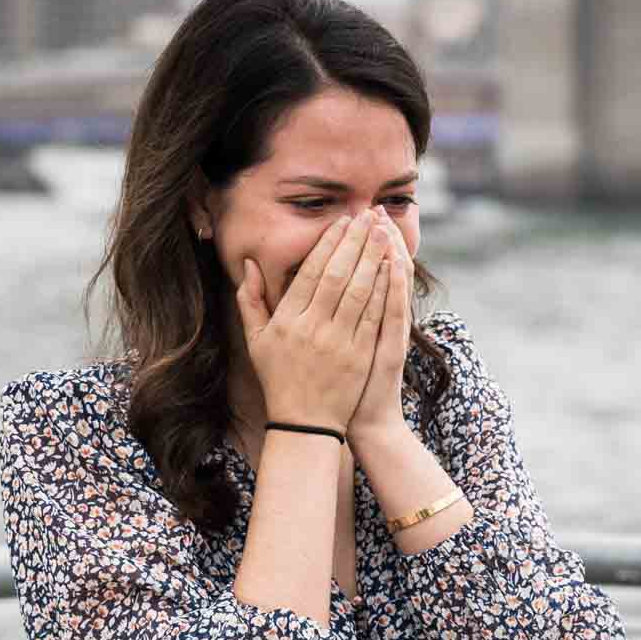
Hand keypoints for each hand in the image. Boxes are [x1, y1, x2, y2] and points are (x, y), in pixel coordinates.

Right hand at [237, 211, 393, 434]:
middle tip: (368, 216)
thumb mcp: (256, 341)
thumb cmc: (278, 379)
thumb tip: (249, 264)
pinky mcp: (360, 356)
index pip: (310, 273)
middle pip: (337, 275)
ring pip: (358, 291)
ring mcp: (338, 343)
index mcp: (287, 321)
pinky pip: (373, 317)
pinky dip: (383, 290)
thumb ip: (250, 301)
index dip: (328, 244)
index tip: (342, 222)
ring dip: (372, 258)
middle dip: (354, 242)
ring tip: (383, 232)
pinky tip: (391, 268)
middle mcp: (312, 329)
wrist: (304, 424)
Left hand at [345, 207, 414, 450]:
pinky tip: (393, 263)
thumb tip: (321, 291)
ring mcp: (390, 332)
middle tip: (374, 209)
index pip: (366, 271)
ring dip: (389, 253)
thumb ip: (333, 316)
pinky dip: (394, 286)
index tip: (356, 216)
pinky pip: (395, 311)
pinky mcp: (393, 346)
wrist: (367, 421)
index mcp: (366, 317)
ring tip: (384, 224)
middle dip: (376, 240)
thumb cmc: (346, 386)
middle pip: (382, 270)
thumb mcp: (342, 347)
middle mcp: (382, 320)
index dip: (362, 244)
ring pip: (394, 285)